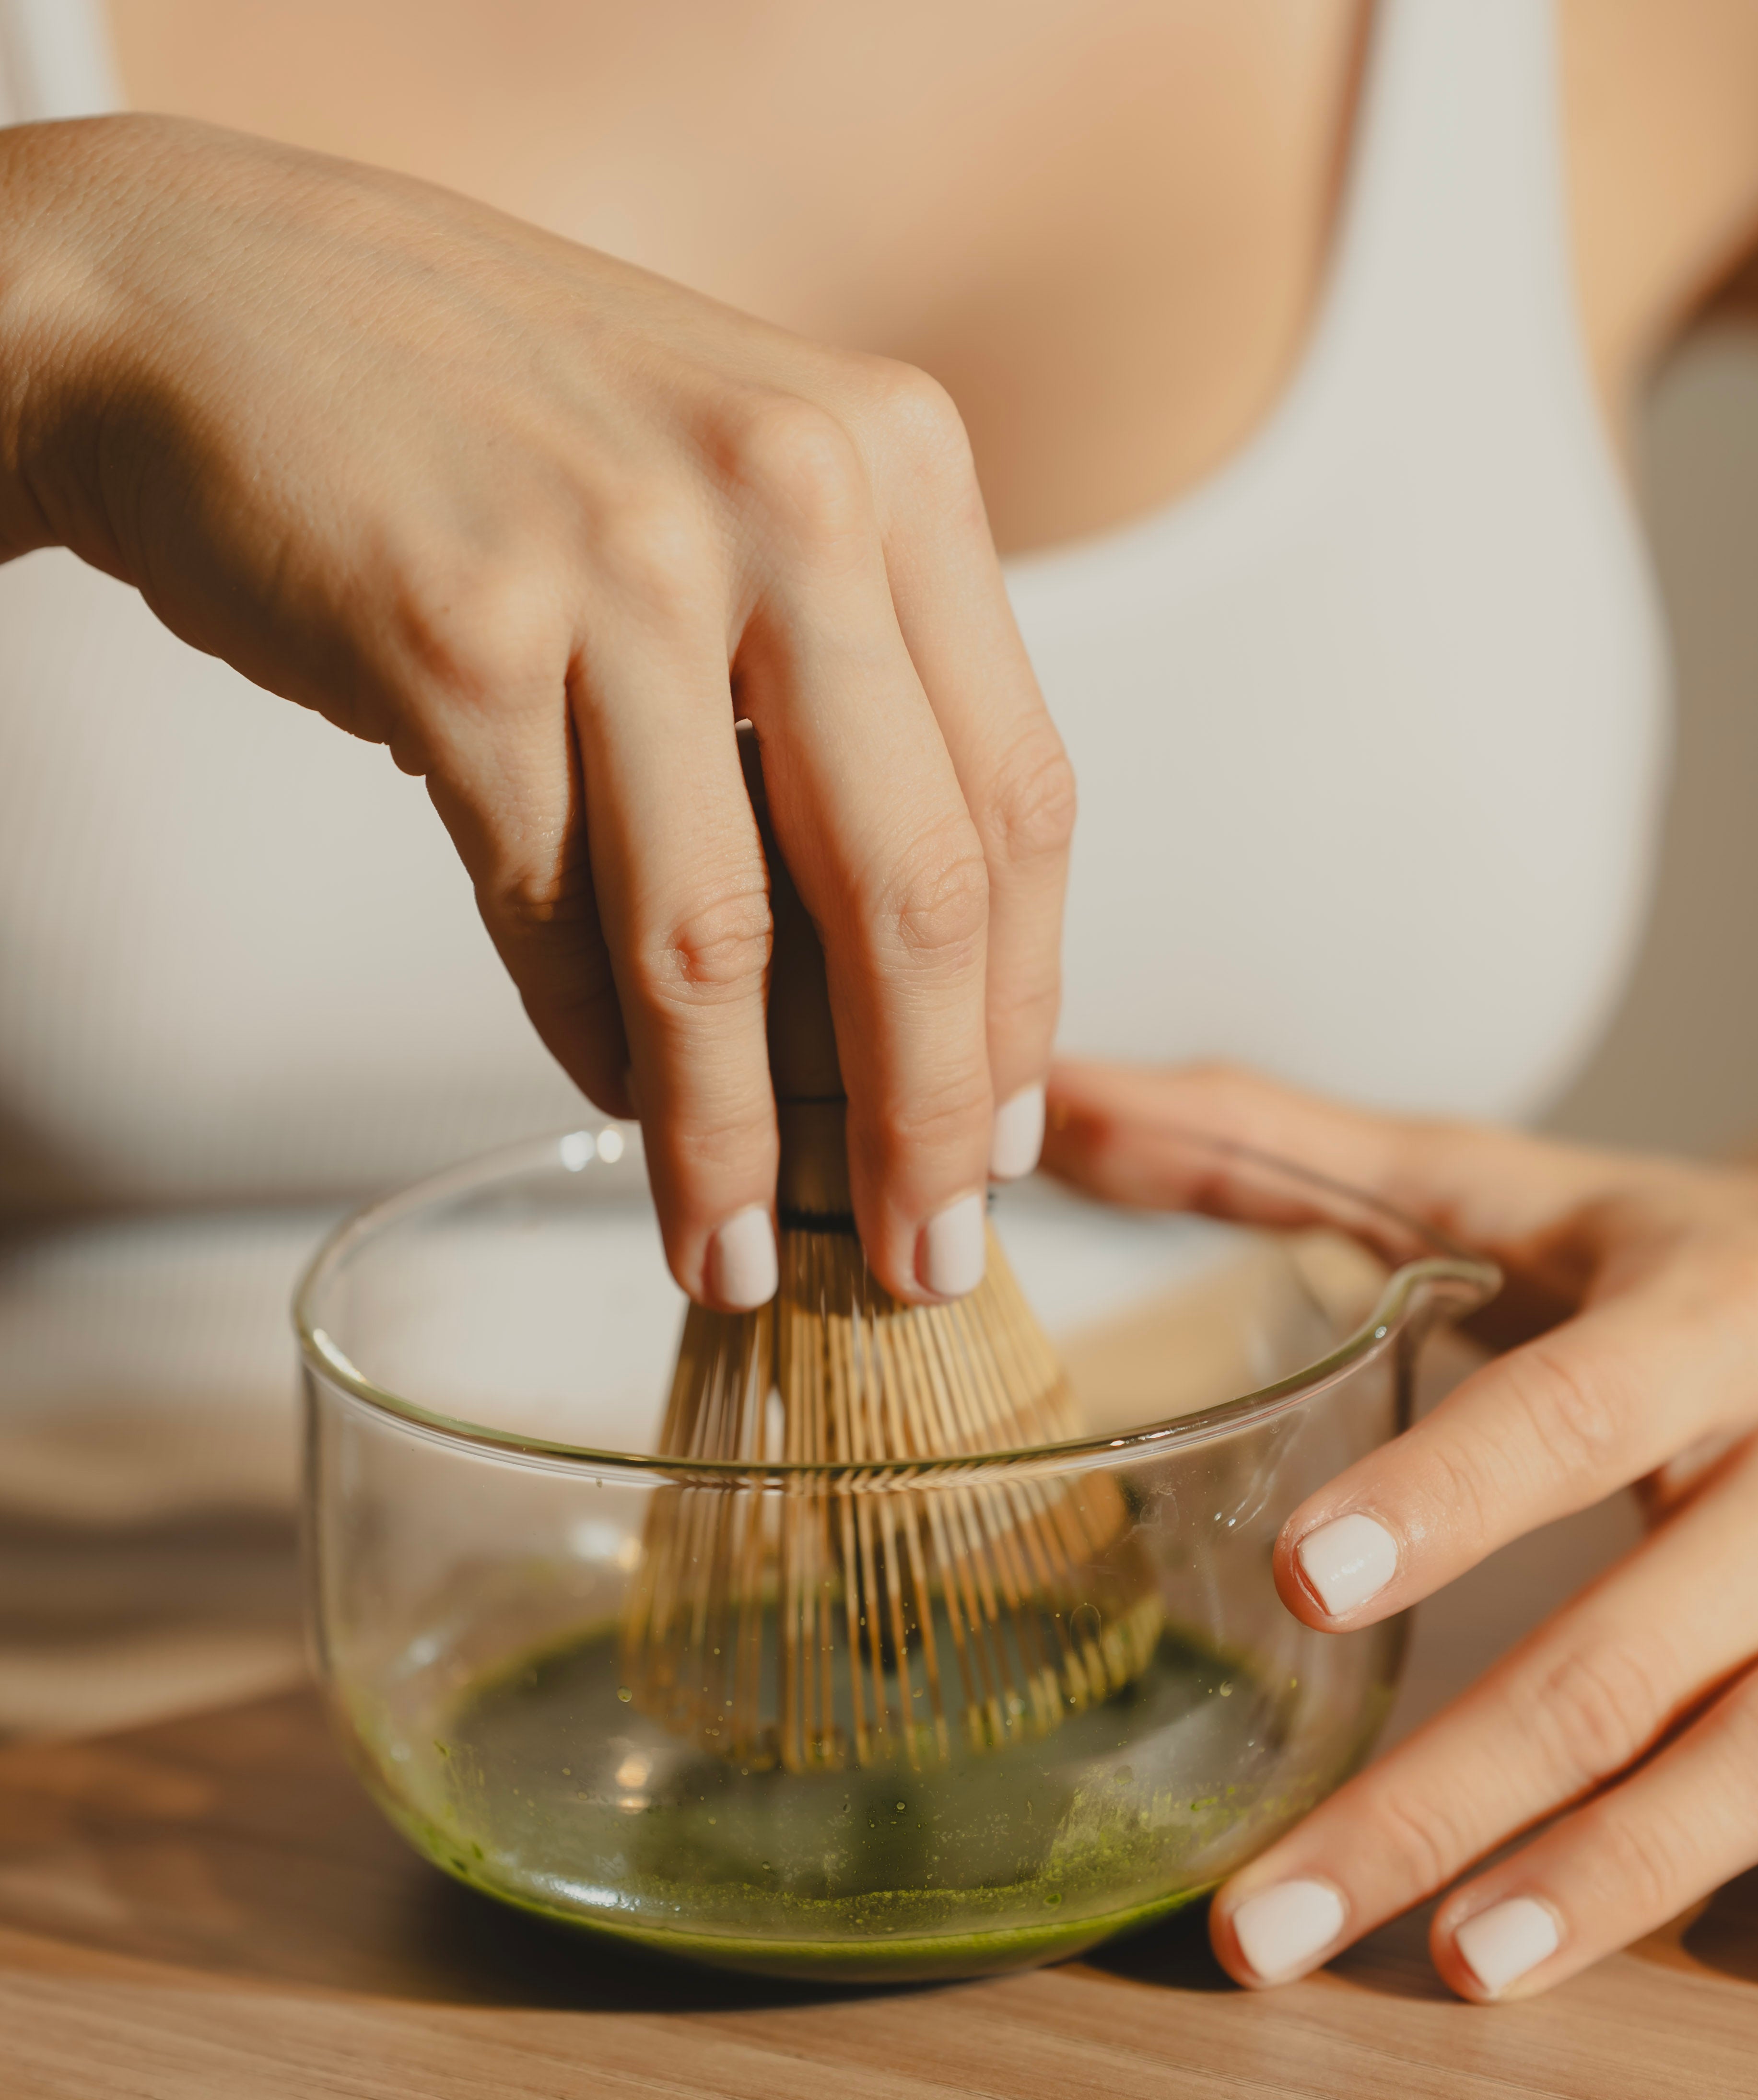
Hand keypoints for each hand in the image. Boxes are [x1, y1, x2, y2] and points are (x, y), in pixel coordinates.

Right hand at [0, 115, 1071, 1304]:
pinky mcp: (455, 633)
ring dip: (734, 1134)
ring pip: (720, 934)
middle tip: (921, 1258)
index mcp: (894, 461)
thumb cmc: (496, 428)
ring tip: (738, 1249)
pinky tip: (620, 1106)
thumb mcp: (730, 504)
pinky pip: (552, 907)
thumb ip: (837, 703)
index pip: (1018, 795)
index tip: (1001, 1141)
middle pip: (911, 886)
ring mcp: (618, 557)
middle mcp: (788, 491)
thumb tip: (890, 996)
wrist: (220, 305)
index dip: (1020, 1005)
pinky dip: (591, 1037)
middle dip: (923, 1115)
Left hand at [1045, 1058, 1757, 2001]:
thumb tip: (1062, 1099)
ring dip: (1582, 1892)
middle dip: (1449, 1791)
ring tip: (1438, 1973)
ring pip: (1734, 1774)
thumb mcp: (1504, 1181)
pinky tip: (1556, 1958)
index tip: (1305, 1582)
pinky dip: (1673, 1897)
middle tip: (1272, 1909)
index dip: (1450, 1496)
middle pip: (1629, 1657)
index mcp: (1695, 1319)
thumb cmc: (1663, 1246)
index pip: (1568, 1414)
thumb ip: (1285, 1146)